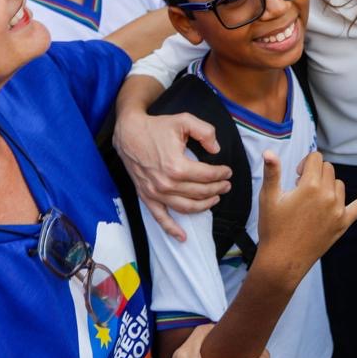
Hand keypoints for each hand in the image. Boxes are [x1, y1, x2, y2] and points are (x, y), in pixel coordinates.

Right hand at [113, 108, 231, 240]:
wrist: (129, 132)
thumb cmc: (156, 126)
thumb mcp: (184, 120)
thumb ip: (205, 132)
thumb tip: (216, 149)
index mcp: (176, 166)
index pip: (207, 176)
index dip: (221, 174)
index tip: (227, 171)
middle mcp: (166, 183)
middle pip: (200, 192)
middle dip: (217, 189)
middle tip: (226, 184)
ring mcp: (155, 192)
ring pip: (186, 207)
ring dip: (204, 206)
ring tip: (215, 199)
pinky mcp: (147, 196)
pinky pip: (160, 218)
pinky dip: (172, 229)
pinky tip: (183, 237)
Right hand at [255, 150, 356, 283]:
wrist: (283, 260)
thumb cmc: (273, 228)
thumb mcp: (268, 197)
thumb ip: (271, 171)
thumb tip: (268, 151)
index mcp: (310, 186)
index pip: (315, 158)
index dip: (304, 164)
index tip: (295, 175)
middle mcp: (328, 196)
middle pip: (327, 169)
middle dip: (315, 173)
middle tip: (300, 189)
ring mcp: (338, 210)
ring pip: (338, 184)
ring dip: (328, 185)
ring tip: (311, 200)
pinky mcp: (344, 223)